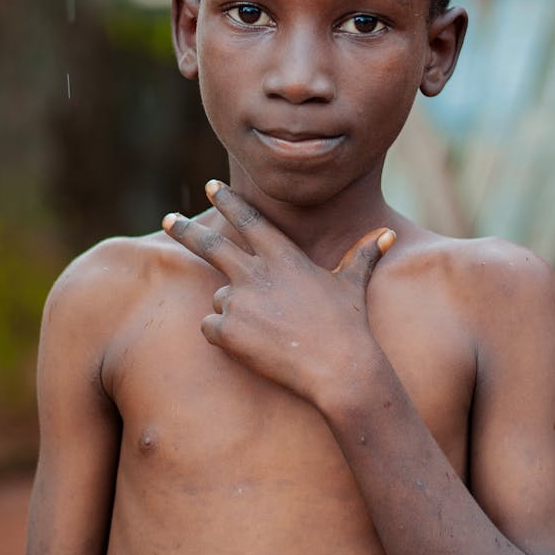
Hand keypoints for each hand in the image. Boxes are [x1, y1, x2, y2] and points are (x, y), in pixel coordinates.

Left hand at [162, 181, 395, 406]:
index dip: (229, 201)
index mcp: (283, 256)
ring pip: (221, 299)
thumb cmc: (349, 325)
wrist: (338, 368)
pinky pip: (211, 328)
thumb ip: (364, 255)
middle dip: (186, 230)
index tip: (210, 186)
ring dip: (235, 311)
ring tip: (269, 332)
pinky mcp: (227, 330)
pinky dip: (225, 337)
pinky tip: (252, 347)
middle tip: (168, 219)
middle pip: (211, 245)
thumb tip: (387, 234)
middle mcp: (255, 272)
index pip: (248, 220)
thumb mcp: (353, 284)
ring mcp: (238, 300)